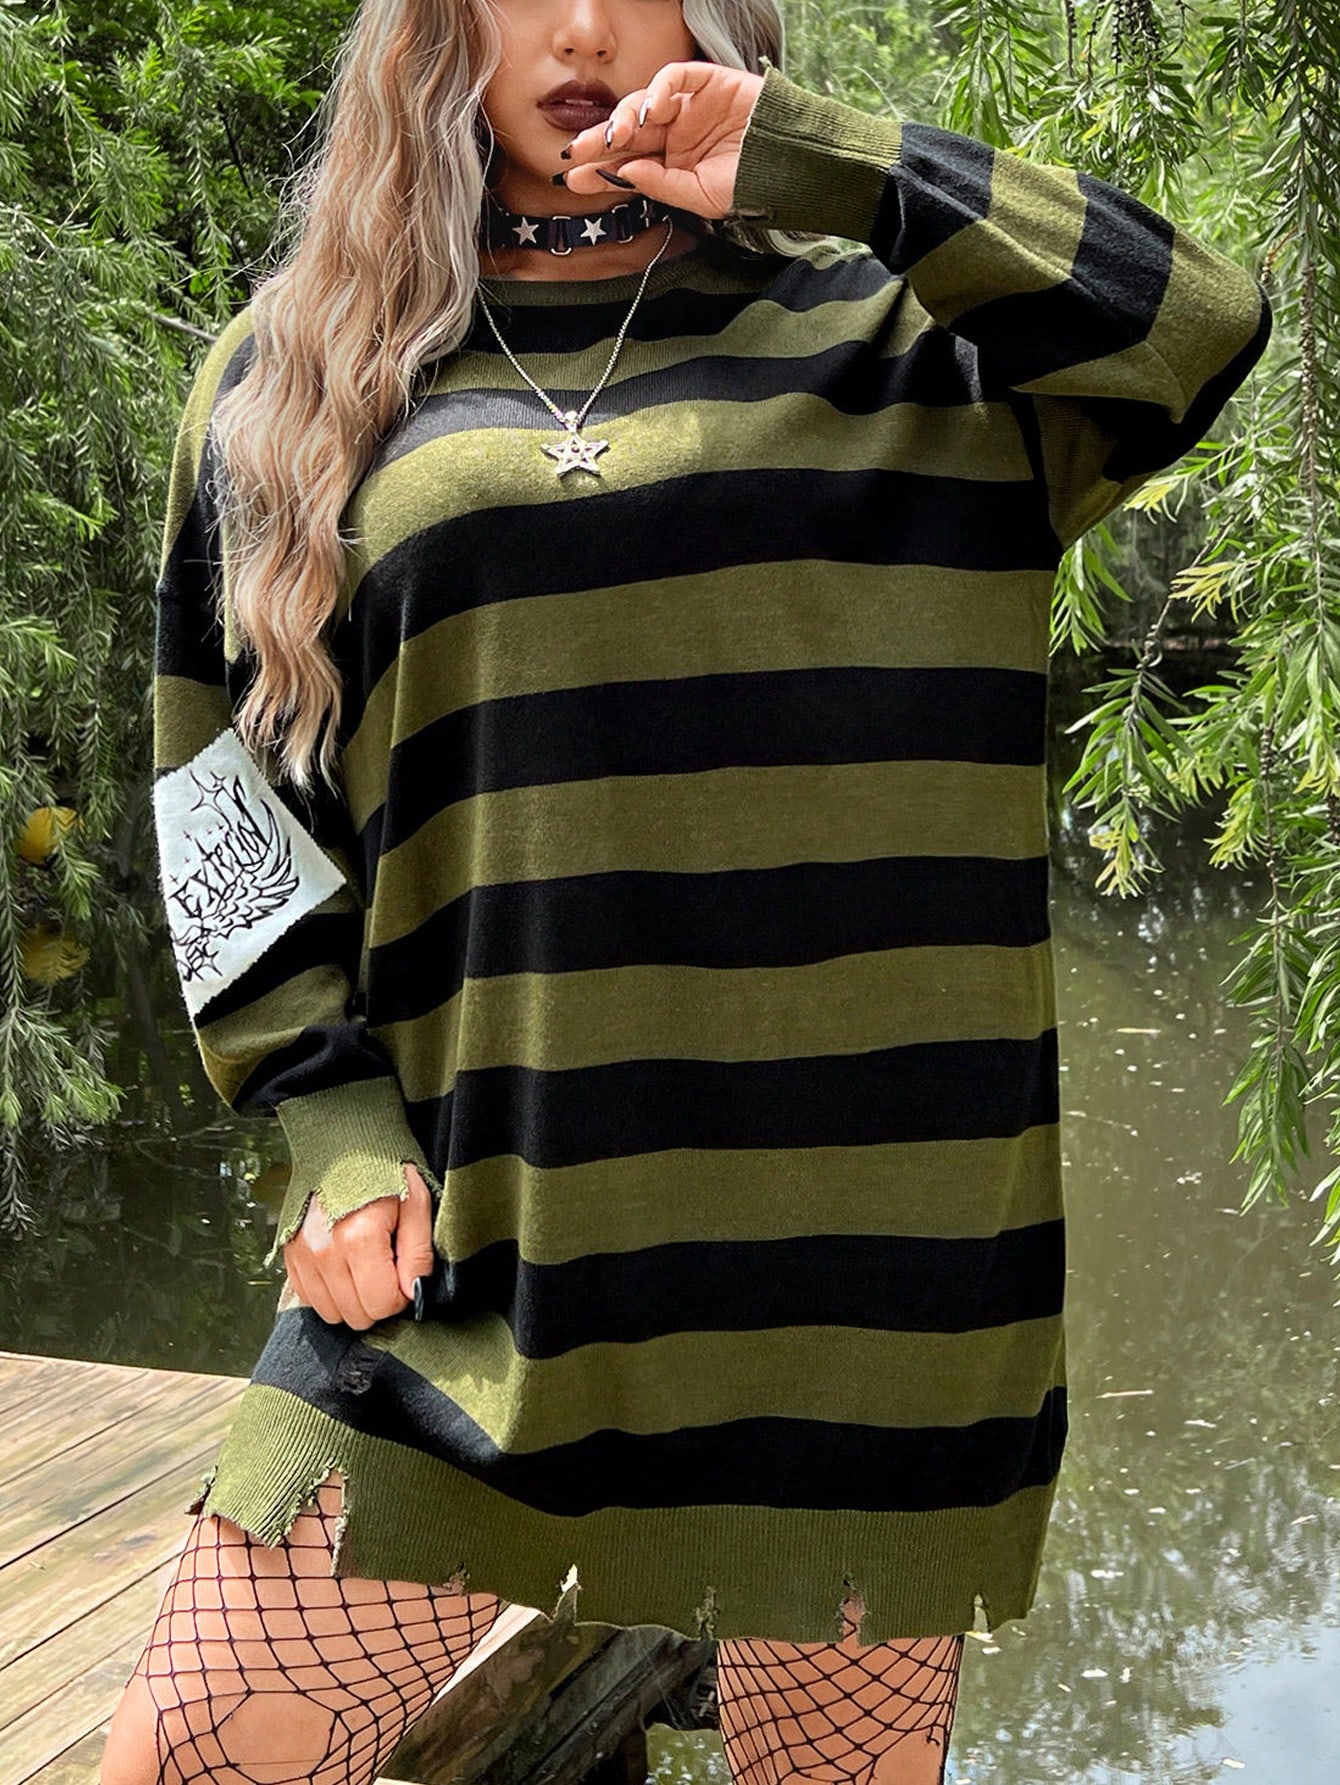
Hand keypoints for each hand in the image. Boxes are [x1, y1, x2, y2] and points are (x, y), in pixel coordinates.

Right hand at [283, 1161, 436, 1329]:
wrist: (343, 1139)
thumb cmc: (383, 1168)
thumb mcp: (416, 1202)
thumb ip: (418, 1254)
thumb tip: (412, 1294)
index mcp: (358, 1238)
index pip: (381, 1304)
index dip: (401, 1295)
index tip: (405, 1272)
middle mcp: (323, 1252)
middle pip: (356, 1315)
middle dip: (378, 1299)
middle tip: (388, 1267)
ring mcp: (301, 1255)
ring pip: (332, 1313)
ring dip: (354, 1299)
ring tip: (366, 1265)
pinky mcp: (289, 1254)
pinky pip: (310, 1299)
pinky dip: (330, 1293)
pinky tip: (345, 1267)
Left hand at [555, 60, 765, 219]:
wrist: (790, 166)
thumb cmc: (750, 186)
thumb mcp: (700, 197)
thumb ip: (661, 185)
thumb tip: (623, 173)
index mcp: (671, 164)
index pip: (627, 163)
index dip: (599, 169)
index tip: (573, 178)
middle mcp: (675, 134)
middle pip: (628, 133)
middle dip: (600, 142)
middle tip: (576, 153)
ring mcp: (689, 107)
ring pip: (644, 104)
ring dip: (624, 118)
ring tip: (615, 137)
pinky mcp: (708, 82)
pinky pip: (675, 78)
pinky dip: (658, 89)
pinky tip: (651, 111)